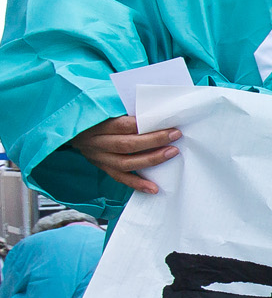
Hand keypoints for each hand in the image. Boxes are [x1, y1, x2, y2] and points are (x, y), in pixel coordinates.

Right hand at [65, 115, 179, 194]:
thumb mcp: (102, 109)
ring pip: (126, 163)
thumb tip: (153, 110)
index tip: (167, 122)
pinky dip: (138, 184)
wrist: (69, 130)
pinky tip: (154, 188)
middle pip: (127, 144)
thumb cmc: (94, 116)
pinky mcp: (103, 168)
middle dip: (154, 140)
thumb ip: (123, 110)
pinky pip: (121, 178)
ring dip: (151, 160)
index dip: (146, 124)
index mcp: (96, 124)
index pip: (123, 125)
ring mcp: (99, 158)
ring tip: (172, 153)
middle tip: (175, 135)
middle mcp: (96, 142)